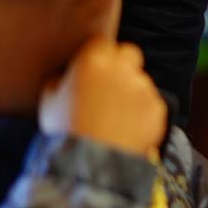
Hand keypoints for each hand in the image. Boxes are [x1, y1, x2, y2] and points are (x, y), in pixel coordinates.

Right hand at [38, 38, 166, 155]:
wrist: (91, 162)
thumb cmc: (66, 131)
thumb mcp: (49, 102)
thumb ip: (59, 81)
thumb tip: (64, 77)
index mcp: (93, 61)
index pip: (102, 44)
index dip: (98, 56)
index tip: (94, 70)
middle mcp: (122, 68)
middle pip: (129, 53)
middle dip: (122, 65)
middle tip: (110, 86)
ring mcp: (143, 87)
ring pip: (140, 81)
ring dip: (132, 92)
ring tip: (117, 117)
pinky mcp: (158, 107)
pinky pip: (152, 104)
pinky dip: (143, 113)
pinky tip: (128, 128)